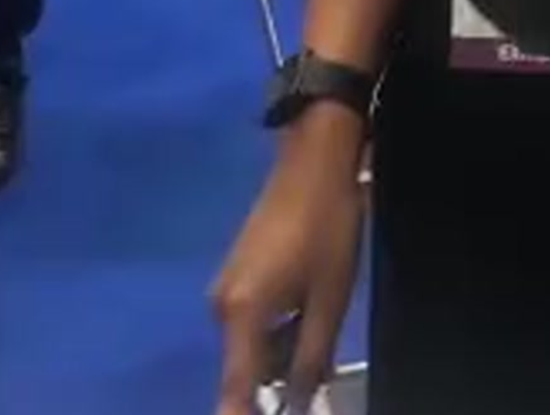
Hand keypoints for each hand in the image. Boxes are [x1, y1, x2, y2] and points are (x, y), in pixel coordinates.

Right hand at [211, 112, 366, 414]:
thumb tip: (298, 405)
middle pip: (245, 368)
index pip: (236, 389)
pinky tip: (309, 312)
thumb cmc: (327, 228)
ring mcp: (226, 286)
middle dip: (276, 384)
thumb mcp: (328, 299)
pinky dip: (277, 328)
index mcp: (240, 315)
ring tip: (321, 331)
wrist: (315, 159)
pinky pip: (253, 320)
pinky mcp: (236, 272)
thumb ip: (311, 360)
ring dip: (281, 353)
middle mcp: (221, 306)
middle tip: (317, 379)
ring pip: (252, 343)